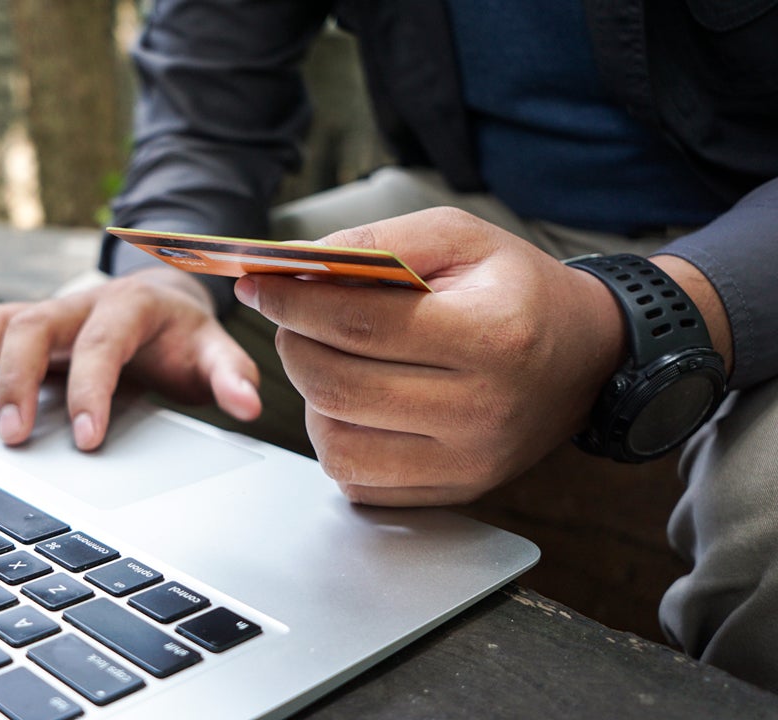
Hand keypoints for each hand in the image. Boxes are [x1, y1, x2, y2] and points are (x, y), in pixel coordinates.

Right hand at [0, 266, 260, 449]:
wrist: (157, 297)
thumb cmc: (180, 334)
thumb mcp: (212, 350)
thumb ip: (229, 373)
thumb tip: (248, 403)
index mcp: (127, 308)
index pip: (101, 344)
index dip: (91, 389)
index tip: (86, 438)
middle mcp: (76, 303)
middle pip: (34, 328)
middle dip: (20, 381)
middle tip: (16, 435)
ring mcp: (42, 309)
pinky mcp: (17, 321)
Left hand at [235, 207, 625, 505]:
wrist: (586, 357)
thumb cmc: (515, 290)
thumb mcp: (460, 238)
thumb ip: (377, 243)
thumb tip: (293, 263)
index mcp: (492, 336)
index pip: (360, 324)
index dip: (294, 303)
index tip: (259, 286)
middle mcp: (482, 410)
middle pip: (337, 385)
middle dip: (292, 343)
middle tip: (290, 318)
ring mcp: (467, 463)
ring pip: (335, 440)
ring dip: (311, 394)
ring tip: (332, 358)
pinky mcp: (452, 493)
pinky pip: (357, 477)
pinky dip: (337, 436)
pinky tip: (356, 402)